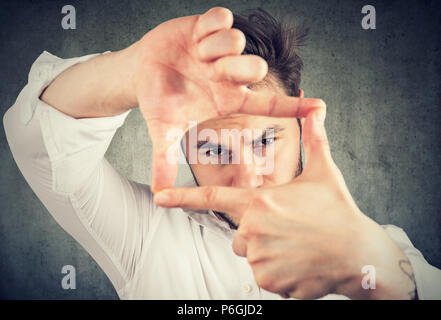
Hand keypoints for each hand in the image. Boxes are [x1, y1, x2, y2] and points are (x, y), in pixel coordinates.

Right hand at [126, 7, 323, 192]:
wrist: (141, 72)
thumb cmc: (158, 101)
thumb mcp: (163, 130)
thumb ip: (164, 160)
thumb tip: (159, 194)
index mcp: (228, 99)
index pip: (268, 104)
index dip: (293, 106)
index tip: (320, 108)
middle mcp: (231, 75)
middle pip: (256, 67)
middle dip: (234, 68)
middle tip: (210, 71)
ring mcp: (222, 50)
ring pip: (237, 40)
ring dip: (212, 48)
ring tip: (194, 54)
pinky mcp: (209, 26)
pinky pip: (222, 17)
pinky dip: (208, 26)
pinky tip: (195, 37)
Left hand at [153, 107, 416, 299]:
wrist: (359, 254)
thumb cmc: (339, 211)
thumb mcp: (324, 171)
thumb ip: (313, 138)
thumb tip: (315, 106)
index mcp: (259, 201)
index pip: (212, 198)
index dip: (182, 197)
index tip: (158, 197)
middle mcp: (253, 229)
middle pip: (239, 233)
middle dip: (257, 231)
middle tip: (288, 228)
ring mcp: (260, 258)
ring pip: (251, 254)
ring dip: (268, 251)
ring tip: (296, 246)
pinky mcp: (269, 281)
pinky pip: (264, 275)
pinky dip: (278, 271)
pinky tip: (299, 264)